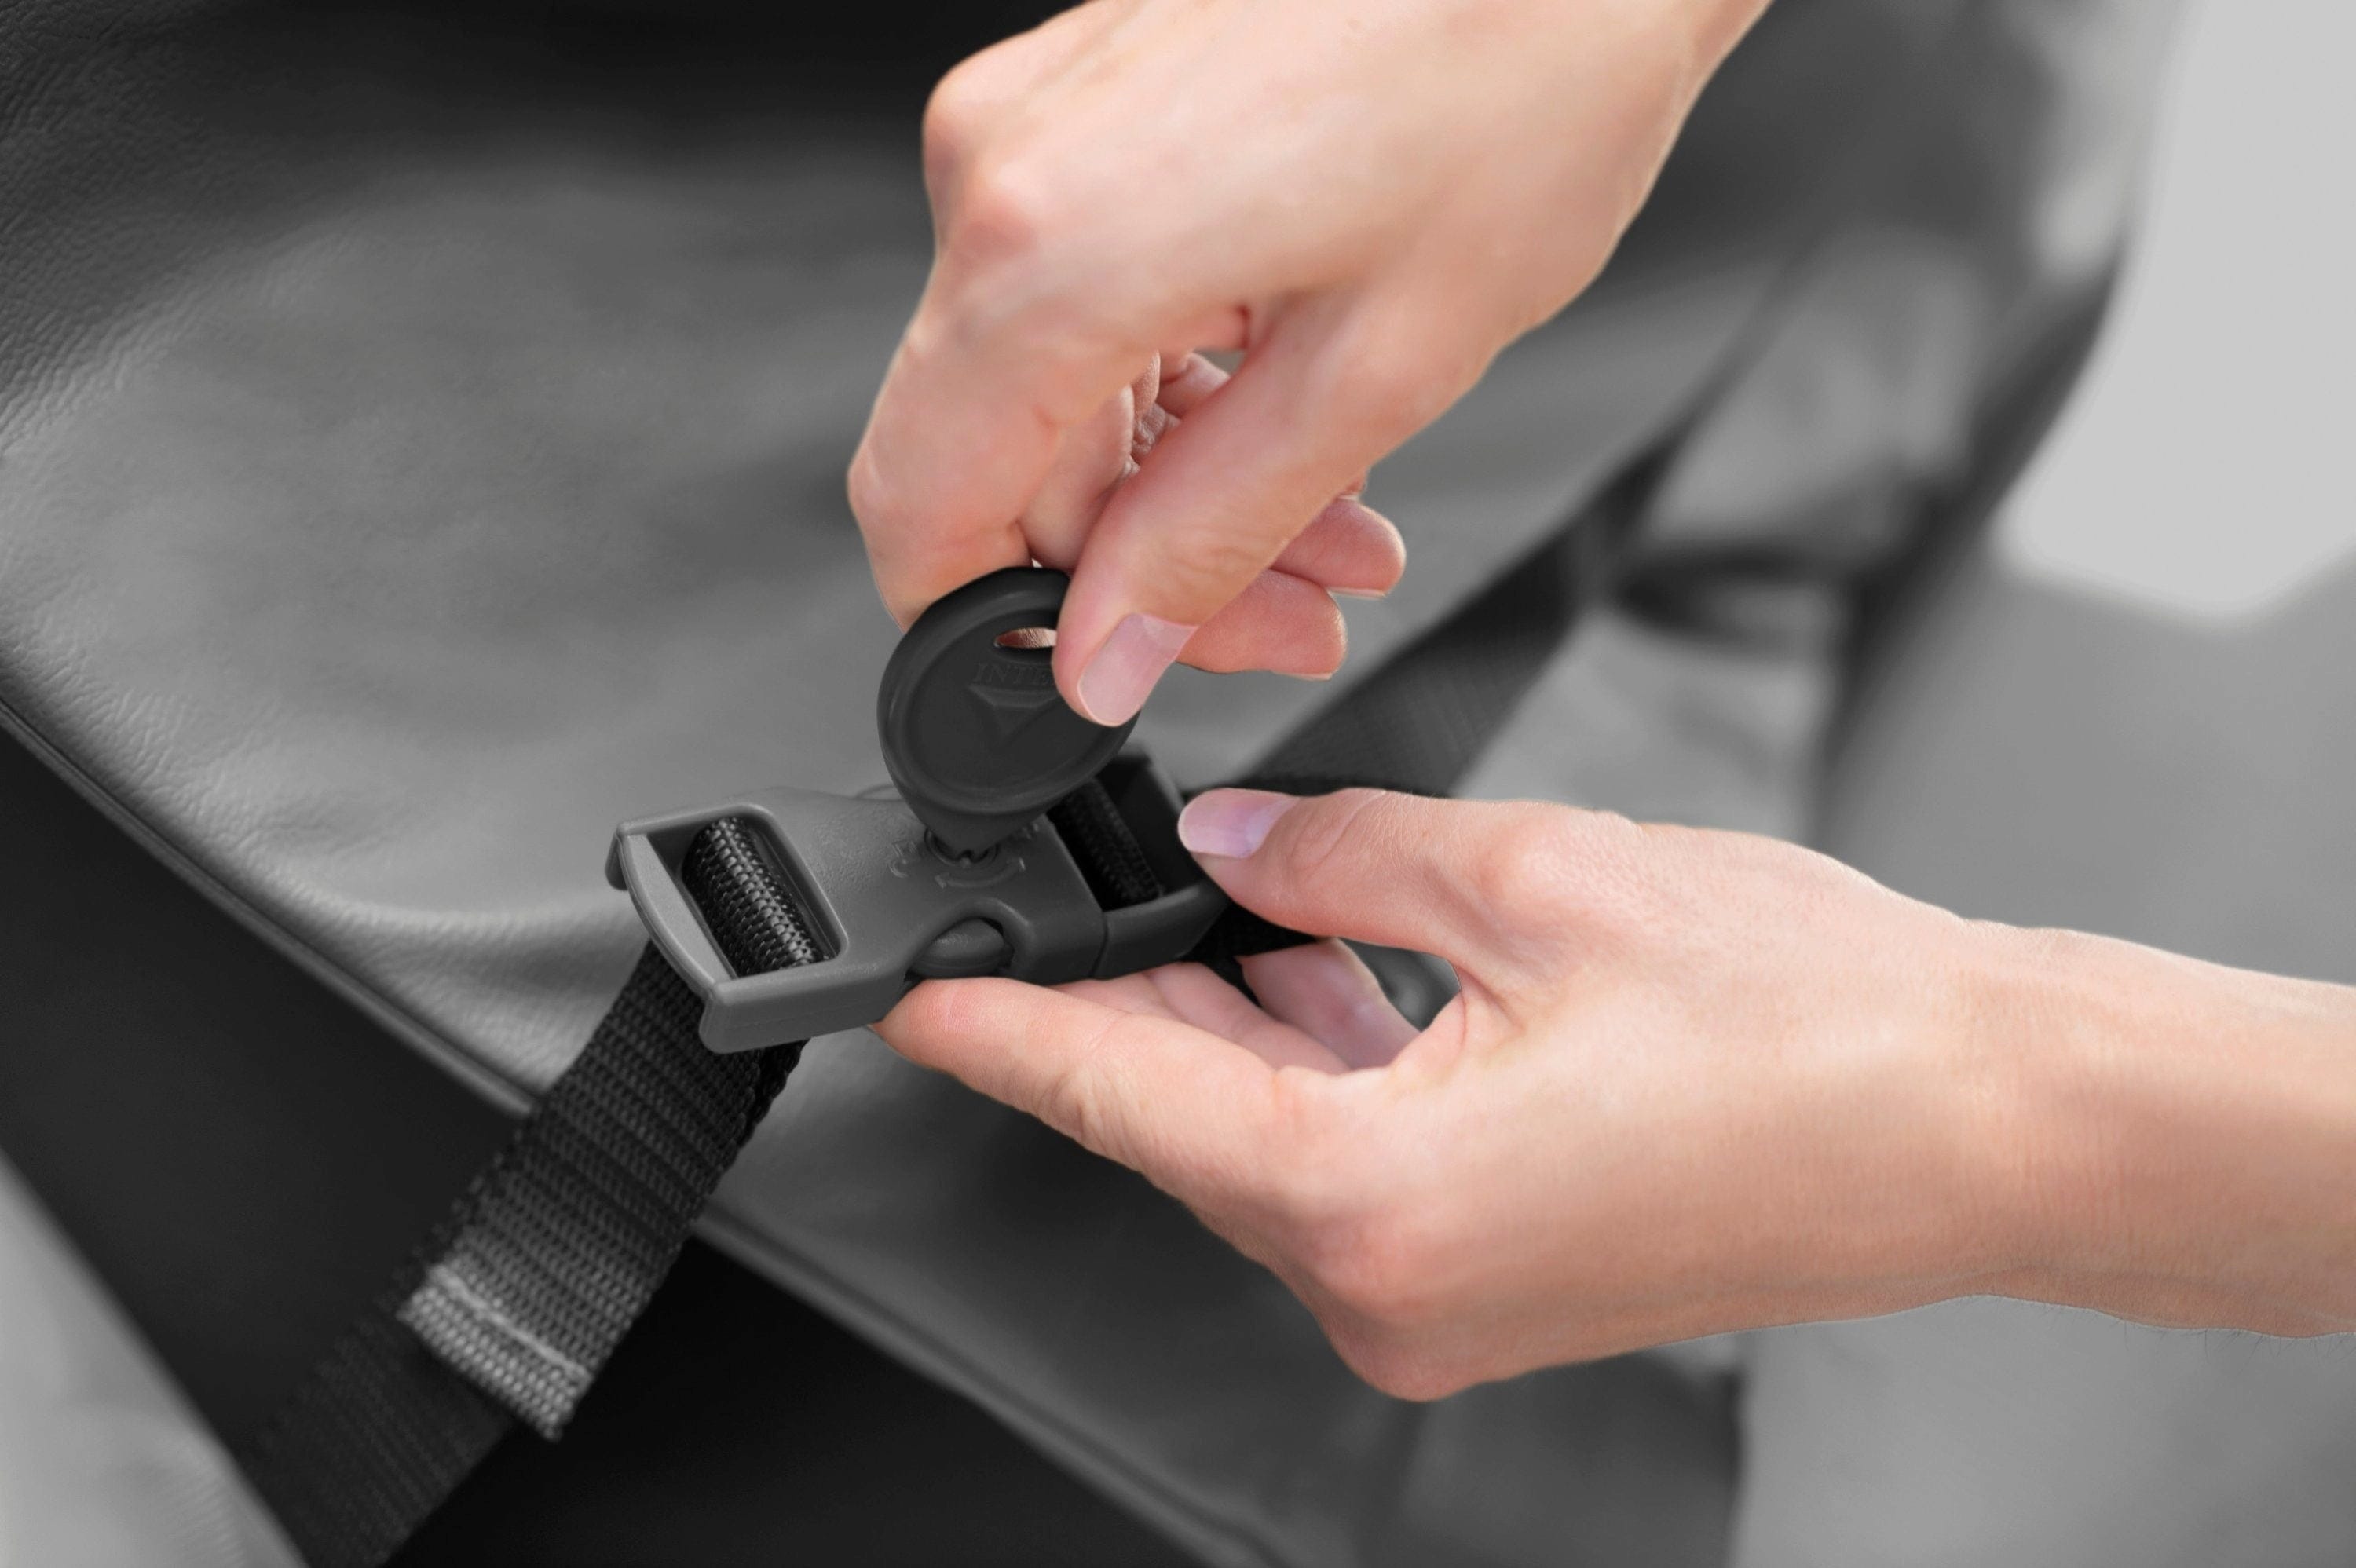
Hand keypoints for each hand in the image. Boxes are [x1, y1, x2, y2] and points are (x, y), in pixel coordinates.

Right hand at [850, 0, 1769, 723]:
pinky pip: (1094, 291)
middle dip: (1141, 565)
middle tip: (1291, 616)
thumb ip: (1214, 534)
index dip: (1001, 630)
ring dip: (1185, 482)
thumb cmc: (1522, 67)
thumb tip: (1109, 648)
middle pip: (1003, 454)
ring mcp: (1046, 118)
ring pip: (1057, 382)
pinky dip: (1189, 378)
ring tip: (1339, 532)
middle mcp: (1007, 168)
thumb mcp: (1381, 367)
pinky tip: (1305, 417)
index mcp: (1050, 246)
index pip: (923, 506)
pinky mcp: (1100, 96)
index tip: (1105, 672)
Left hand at [880, 789, 2355, 1397]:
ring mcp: (1439, 1309)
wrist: (1981, 1120)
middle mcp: (1388, 1290)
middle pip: (1183, 1128)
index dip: (995, 1029)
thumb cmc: (1809, 1018)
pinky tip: (1316, 980)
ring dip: (1227, 1036)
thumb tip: (1236, 844)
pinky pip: (1345, 1179)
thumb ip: (1339, 854)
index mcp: (1374, 1198)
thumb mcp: (1532, 876)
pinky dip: (1314, 1079)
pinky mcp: (1488, 1289)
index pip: (1120, 1096)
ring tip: (1214, 910)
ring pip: (1262, 1151)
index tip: (907, 993)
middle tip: (1078, 895)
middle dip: (1125, 1005)